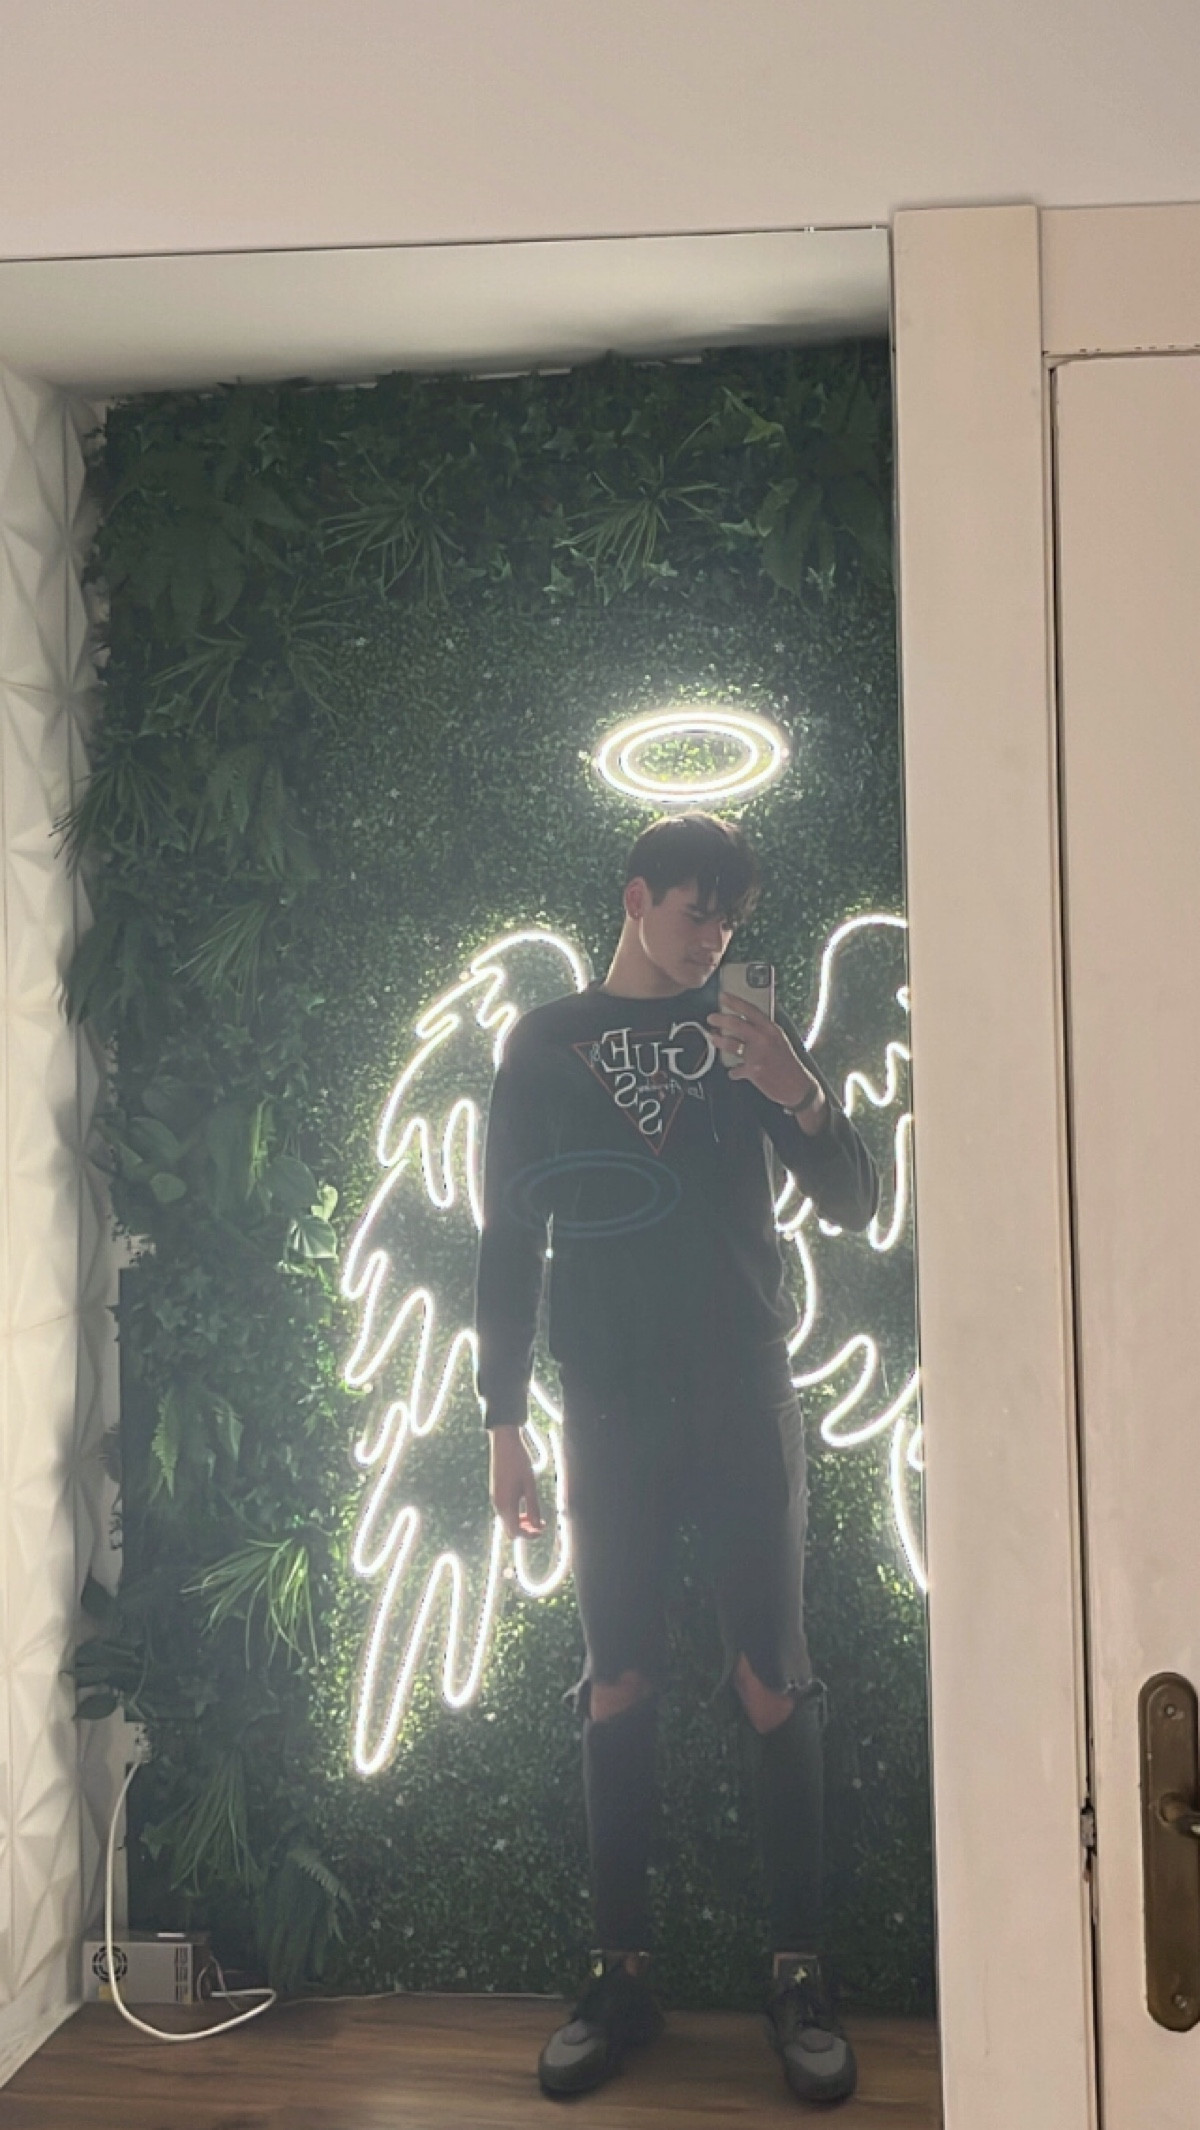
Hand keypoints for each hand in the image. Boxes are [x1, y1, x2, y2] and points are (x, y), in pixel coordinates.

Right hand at [489, 1425, 544, 1538]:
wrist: (504, 1444)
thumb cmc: (519, 1462)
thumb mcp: (530, 1485)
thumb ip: (533, 1507)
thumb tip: (537, 1526)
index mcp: (506, 1504)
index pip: (516, 1531)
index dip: (530, 1535)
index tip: (542, 1529)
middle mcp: (497, 1505)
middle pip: (510, 1529)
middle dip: (526, 1531)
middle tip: (541, 1524)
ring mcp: (495, 1499)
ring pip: (507, 1521)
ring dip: (521, 1522)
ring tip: (536, 1516)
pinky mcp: (495, 1493)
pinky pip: (504, 1512)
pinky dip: (515, 1514)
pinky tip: (526, 1505)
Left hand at [707, 990, 826, 1121]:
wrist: (798, 1086)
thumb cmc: (788, 1063)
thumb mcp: (779, 1040)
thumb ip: (763, 1032)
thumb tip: (743, 1024)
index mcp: (772, 1029)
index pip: (751, 1010)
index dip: (735, 1002)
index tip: (722, 996)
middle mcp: (764, 1039)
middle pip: (736, 1024)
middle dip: (720, 1019)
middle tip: (711, 1018)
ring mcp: (758, 1055)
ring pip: (731, 1044)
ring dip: (719, 1041)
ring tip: (713, 1038)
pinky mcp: (753, 1071)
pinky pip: (735, 1070)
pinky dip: (733, 1071)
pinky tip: (733, 1072)